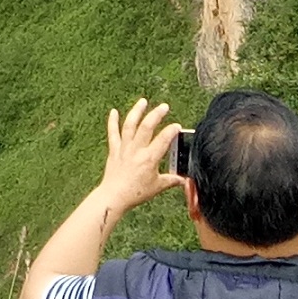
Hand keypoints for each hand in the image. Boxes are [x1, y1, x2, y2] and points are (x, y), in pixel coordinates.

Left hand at [93, 96, 181, 215]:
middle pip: (147, 127)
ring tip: (143, 101)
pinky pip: (113, 133)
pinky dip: (112, 121)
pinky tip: (113, 111)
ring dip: (136, 111)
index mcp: (149, 159)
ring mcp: (124, 148)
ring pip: (130, 125)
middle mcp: (137, 150)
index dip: (171, 131)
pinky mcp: (114, 150)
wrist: (114, 197)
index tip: (176, 126)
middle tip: (164, 107)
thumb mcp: (157, 187)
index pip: (163, 140)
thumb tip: (184, 180)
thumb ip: (171, 181)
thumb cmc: (136, 193)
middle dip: (156, 115)